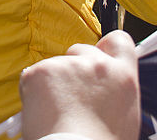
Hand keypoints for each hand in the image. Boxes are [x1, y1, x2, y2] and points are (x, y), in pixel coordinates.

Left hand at [20, 30, 139, 139]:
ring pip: (55, 66)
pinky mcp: (39, 72)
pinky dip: (34, 92)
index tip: (99, 55)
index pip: (119, 41)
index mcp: (122, 76)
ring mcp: (65, 65)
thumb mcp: (123, 115)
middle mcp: (95, 64)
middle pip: (80, 50)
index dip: (107, 48)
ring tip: (58, 114)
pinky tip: (44, 113)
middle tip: (72, 98)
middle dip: (74, 68)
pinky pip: (33, 77)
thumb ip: (113, 88)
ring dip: (53, 84)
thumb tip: (104, 85)